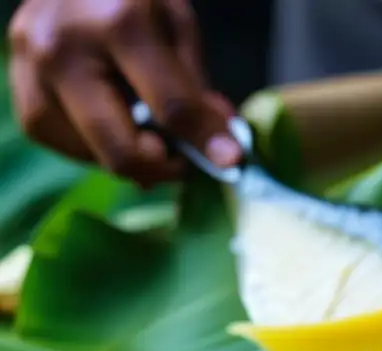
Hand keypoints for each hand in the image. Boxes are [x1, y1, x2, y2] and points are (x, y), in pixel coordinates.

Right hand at [7, 0, 242, 186]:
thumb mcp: (177, 22)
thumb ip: (197, 86)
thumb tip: (221, 146)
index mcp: (119, 21)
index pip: (171, 106)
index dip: (206, 141)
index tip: (230, 161)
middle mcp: (64, 46)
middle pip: (121, 147)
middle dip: (162, 167)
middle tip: (183, 161)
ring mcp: (31, 65)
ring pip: (87, 152)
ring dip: (126, 158)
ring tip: (146, 135)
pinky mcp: (17, 81)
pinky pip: (55, 139)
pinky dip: (91, 146)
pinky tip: (110, 125)